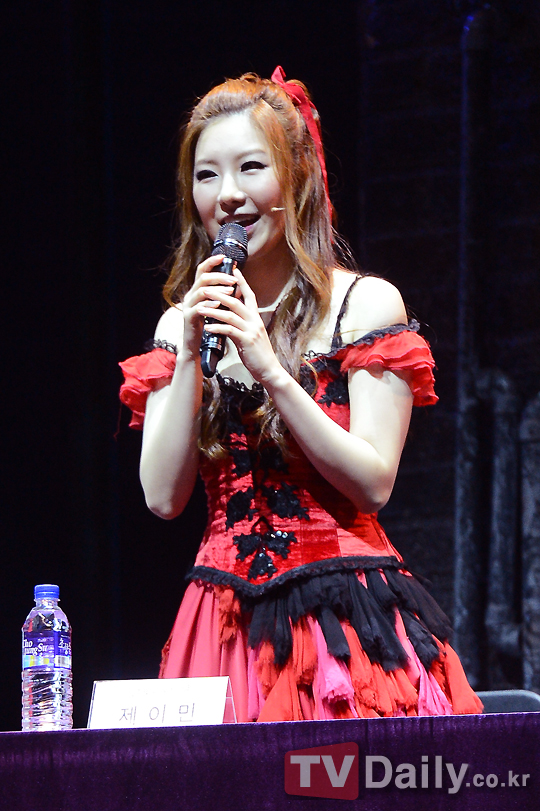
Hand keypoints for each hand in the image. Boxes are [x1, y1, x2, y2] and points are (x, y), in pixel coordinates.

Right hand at [181, 254, 237, 359]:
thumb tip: (236, 284)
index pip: (202, 271)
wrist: (196, 346)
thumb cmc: (208, 327)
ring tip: (231, 291)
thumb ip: (222, 296)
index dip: (211, 262)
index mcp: (197, 291)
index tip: (224, 257)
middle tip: (233, 279)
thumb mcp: (216, 308)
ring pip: (201, 291)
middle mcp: (190, 296)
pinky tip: (220, 304)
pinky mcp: (188, 317)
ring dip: (217, 290)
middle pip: (202, 278)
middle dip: (219, 277)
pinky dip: (210, 304)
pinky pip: (198, 308)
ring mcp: (188, 306)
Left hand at [196, 268, 285, 386]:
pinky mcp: (246, 341)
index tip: (233, 269)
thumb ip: (243, 323)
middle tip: (205, 287)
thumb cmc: (258, 353)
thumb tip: (230, 315)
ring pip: (230, 314)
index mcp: (256, 317)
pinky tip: (207, 326)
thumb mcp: (252, 334)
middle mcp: (255, 320)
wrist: (269, 370)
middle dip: (219, 293)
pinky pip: (229, 331)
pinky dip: (217, 327)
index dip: (241, 281)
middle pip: (236, 301)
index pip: (249, 294)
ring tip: (200, 306)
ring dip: (213, 309)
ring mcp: (251, 330)